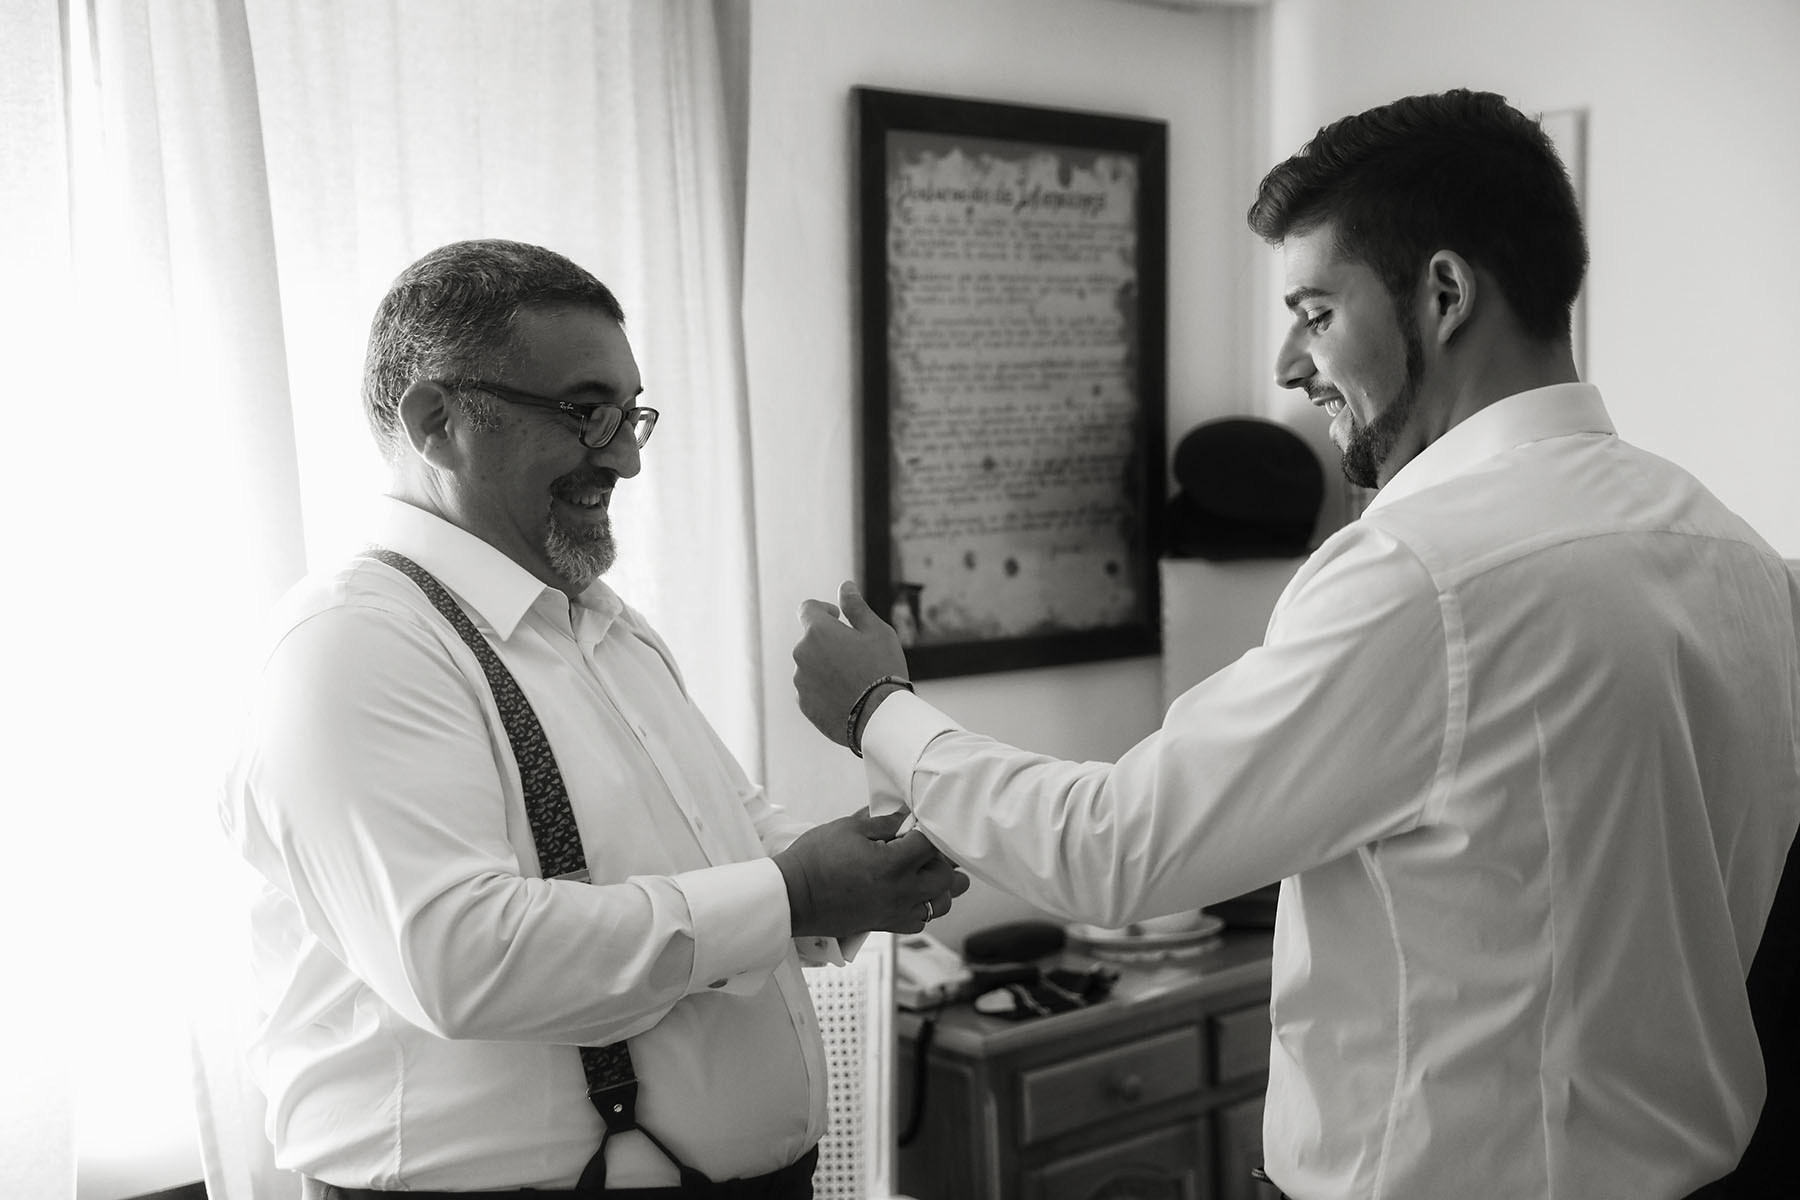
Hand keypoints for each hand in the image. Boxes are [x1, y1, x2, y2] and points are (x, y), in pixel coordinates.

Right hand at [775, 811, 970, 938]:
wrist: (793, 897)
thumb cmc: (815, 860)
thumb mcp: (850, 828)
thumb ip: (885, 820)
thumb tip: (906, 813)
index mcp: (892, 865)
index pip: (931, 844)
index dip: (928, 830)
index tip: (919, 824)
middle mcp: (900, 892)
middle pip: (946, 877)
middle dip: (940, 859)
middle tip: (922, 848)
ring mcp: (896, 912)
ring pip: (941, 904)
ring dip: (939, 886)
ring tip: (922, 871)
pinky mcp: (887, 925)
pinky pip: (921, 921)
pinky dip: (924, 907)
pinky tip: (911, 892)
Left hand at [793, 580, 908, 746]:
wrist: (880, 717)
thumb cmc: (882, 669)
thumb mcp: (876, 631)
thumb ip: (856, 607)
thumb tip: (845, 586)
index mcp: (818, 631)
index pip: (807, 608)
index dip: (823, 610)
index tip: (839, 618)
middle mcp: (801, 653)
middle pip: (811, 640)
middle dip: (829, 642)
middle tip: (858, 656)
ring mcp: (800, 680)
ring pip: (810, 665)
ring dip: (826, 667)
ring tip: (856, 681)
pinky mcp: (803, 703)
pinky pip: (811, 689)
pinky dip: (824, 689)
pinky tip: (848, 697)